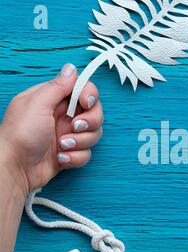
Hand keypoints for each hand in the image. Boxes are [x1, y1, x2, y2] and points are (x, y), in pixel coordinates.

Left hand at [0, 63, 103, 192]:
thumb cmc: (20, 135)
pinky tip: (60, 158)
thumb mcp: (37, 104)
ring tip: (62, 145)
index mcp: (54, 100)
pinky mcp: (71, 152)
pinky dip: (75, 157)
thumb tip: (71, 68)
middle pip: (95, 112)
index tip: (85, 102)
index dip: (89, 95)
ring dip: (80, 141)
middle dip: (90, 121)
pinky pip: (87, 153)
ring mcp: (68, 135)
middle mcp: (63, 116)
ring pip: (94, 134)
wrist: (15, 169)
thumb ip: (57, 86)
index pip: (83, 90)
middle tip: (74, 127)